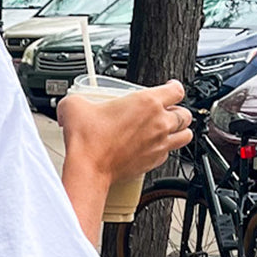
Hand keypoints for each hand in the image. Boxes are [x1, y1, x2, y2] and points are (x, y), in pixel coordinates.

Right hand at [56, 79, 193, 185]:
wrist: (88, 169)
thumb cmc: (87, 141)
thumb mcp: (74, 107)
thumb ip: (77, 98)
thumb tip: (71, 102)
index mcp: (147, 102)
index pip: (177, 90)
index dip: (174, 87)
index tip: (170, 88)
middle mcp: (159, 122)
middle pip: (185, 113)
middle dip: (178, 111)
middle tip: (166, 112)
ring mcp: (159, 143)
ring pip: (185, 135)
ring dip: (179, 131)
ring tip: (170, 130)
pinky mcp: (154, 162)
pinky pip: (169, 154)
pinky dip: (165, 150)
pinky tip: (153, 148)